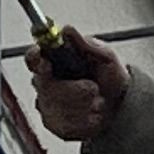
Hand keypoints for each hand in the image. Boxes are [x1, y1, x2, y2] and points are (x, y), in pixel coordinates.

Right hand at [28, 23, 128, 147]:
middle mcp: (46, 82)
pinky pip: (65, 124)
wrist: (121, 106)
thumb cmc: (110, 78)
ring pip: (58, 107)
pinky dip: (86, 120)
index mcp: (54, 60)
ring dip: (85, 105)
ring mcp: (47, 104)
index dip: (36, 60)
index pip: (33, 57)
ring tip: (97, 101)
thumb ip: (85, 43)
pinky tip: (93, 114)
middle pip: (45, 86)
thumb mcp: (105, 56)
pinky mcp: (54, 124)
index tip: (47, 64)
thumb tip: (67, 30)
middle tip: (93, 89)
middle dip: (75, 90)